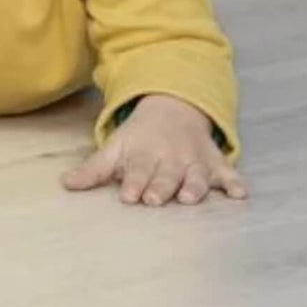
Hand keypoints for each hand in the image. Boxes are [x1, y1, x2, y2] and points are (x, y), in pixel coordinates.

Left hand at [62, 94, 247, 205]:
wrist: (173, 107)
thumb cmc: (139, 137)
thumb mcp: (115, 148)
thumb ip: (94, 170)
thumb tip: (65, 185)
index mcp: (144, 154)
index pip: (137, 170)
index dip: (132, 182)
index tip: (128, 196)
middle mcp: (170, 158)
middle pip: (165, 175)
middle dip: (160, 187)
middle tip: (154, 199)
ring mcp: (194, 160)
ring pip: (195, 175)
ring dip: (194, 186)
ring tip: (190, 199)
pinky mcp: (215, 164)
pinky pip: (228, 172)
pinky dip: (235, 182)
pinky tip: (241, 193)